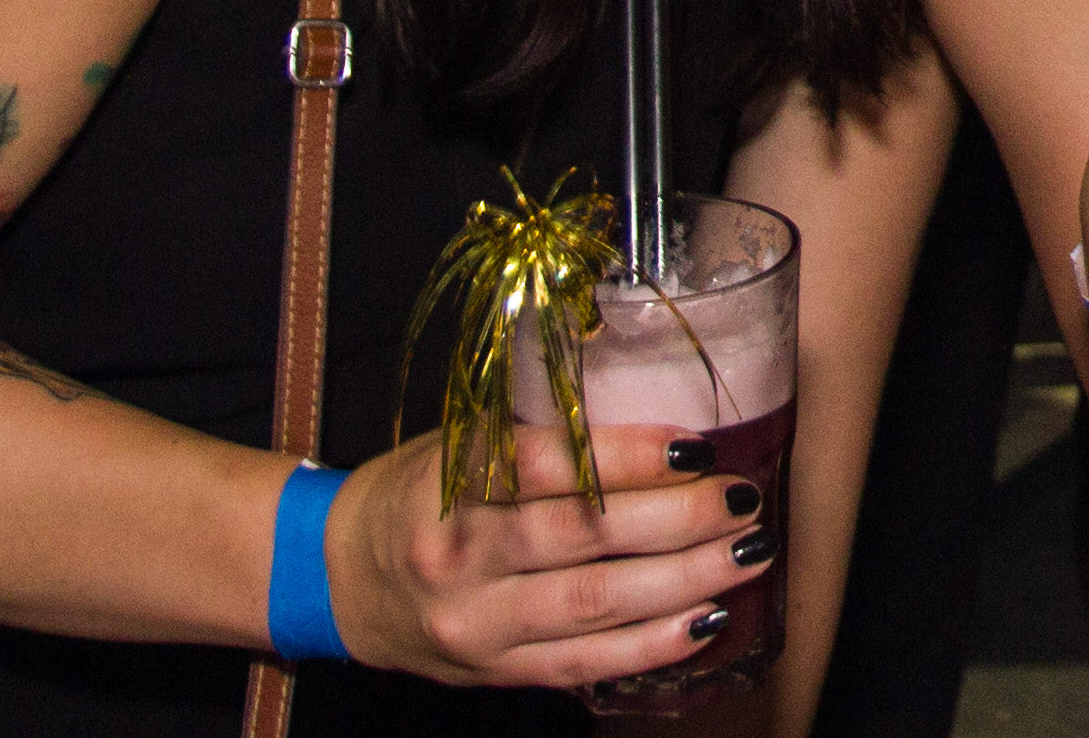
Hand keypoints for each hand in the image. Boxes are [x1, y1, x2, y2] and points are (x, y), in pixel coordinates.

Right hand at [325, 423, 772, 688]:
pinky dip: (651, 644)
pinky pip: (584, 663)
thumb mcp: (460, 441)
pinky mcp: (495, 671)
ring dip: (683, 580)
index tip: (696, 445)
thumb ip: (538, 435)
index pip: (548, 466)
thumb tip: (655, 417)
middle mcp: (460, 554)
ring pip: (595, 604)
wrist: (343, 578)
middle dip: (678, 519)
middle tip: (740, 498)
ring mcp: (478, 622)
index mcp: (451, 481)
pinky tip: (705, 620)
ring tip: (745, 554)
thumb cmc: (420, 493)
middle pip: (584, 537)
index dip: (629, 456)